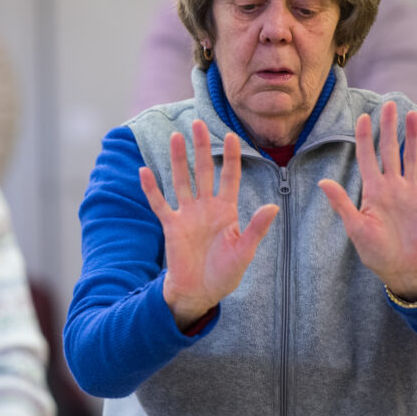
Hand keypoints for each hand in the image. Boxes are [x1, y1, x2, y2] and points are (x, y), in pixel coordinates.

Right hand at [139, 120, 278, 329]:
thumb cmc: (225, 273)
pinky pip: (160, 204)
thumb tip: (272, 206)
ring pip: (181, 181)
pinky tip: (144, 171)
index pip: (230, 177)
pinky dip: (151, 189)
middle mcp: (206, 207)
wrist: (201, 291)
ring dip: (178, 160)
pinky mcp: (171, 226)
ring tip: (175, 137)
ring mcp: (187, 215)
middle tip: (198, 124)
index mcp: (226, 210)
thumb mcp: (245, 251)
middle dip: (201, 148)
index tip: (231, 135)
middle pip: (203, 171)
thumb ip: (256, 228)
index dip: (230, 157)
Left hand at [318, 101, 416, 299]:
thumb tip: (322, 182)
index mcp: (373, 191)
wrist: (403, 269)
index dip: (364, 137)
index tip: (362, 116)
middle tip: (389, 104)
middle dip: (389, 128)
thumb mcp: (356, 228)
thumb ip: (342, 203)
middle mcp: (392, 187)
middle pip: (390, 150)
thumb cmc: (377, 252)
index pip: (367, 157)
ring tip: (414, 115)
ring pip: (413, 158)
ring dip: (414, 137)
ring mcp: (412, 192)